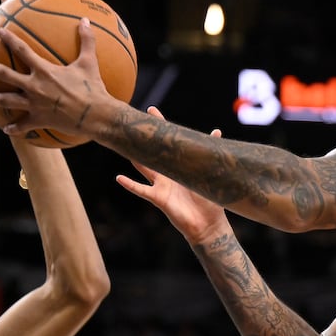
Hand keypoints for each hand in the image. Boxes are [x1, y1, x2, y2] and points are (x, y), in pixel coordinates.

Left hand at [0, 19, 111, 137]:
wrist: (96, 115)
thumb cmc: (93, 88)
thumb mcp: (89, 62)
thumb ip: (86, 40)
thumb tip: (86, 20)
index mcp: (44, 71)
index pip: (22, 50)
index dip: (9, 39)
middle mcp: (34, 87)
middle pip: (6, 74)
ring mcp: (34, 105)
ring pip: (6, 101)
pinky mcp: (39, 120)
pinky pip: (22, 125)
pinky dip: (13, 128)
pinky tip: (6, 128)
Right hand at [115, 112, 230, 242]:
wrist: (208, 225)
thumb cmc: (209, 201)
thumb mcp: (210, 174)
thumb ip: (210, 153)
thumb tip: (217, 132)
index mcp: (179, 167)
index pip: (168, 143)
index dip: (161, 127)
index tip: (151, 110)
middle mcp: (168, 174)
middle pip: (153, 152)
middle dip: (144, 138)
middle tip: (132, 123)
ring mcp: (161, 186)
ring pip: (144, 168)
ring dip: (135, 157)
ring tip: (122, 146)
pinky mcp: (159, 198)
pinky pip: (141, 190)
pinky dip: (130, 185)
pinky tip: (119, 178)